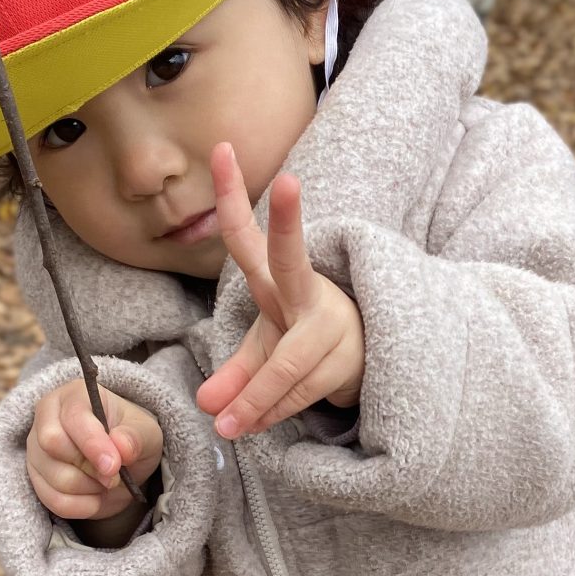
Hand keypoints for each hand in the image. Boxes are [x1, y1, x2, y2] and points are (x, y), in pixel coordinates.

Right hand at [27, 380, 162, 519]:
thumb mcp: (145, 432)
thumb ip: (135, 437)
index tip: (114, 466)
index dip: (93, 444)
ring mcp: (36, 450)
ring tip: (106, 481)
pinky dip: (82, 506)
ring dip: (91, 488)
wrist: (120, 460)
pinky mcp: (36, 479)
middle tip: (114, 474)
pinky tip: (96, 495)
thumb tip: (121, 447)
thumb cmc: (130, 436)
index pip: (73, 418)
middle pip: (53, 445)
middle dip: (90, 468)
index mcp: (73, 396)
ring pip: (56, 478)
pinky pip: (54, 501)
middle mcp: (46, 418)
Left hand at [196, 142, 363, 438]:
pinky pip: (298, 394)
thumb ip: (234, 371)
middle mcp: (306, 293)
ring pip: (284, 364)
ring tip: (226, 427)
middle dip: (286, 222)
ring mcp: (328, 326)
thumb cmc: (304, 343)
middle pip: (291, 259)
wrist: (369, 362)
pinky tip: (252, 426)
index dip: (232, 194)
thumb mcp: (264, 349)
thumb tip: (205, 405)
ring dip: (254, 399)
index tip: (221, 148)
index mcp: (278, 280)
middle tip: (288, 181)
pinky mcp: (343, 362)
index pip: (248, 236)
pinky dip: (270, 414)